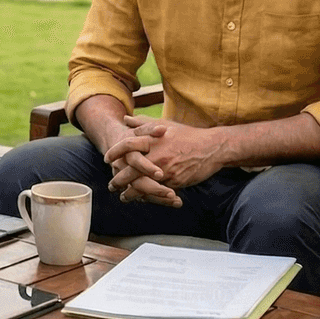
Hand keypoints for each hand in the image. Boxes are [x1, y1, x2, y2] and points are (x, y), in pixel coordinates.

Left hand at [102, 117, 224, 202]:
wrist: (212, 148)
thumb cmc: (187, 135)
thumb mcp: (165, 124)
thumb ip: (143, 123)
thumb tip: (125, 119)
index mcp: (153, 140)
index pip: (127, 145)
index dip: (114, 152)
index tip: (106, 159)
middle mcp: (157, 155)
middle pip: (130, 171)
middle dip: (118, 180)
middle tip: (111, 185)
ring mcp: (166, 170)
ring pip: (142, 186)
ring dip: (131, 194)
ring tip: (123, 197)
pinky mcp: (175, 182)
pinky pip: (157, 192)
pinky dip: (148, 197)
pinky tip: (142, 199)